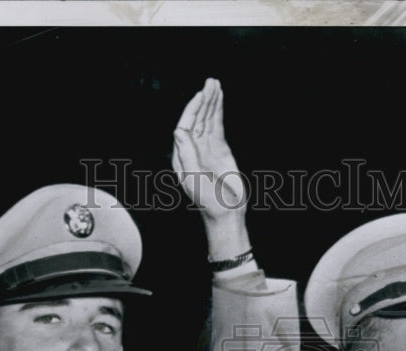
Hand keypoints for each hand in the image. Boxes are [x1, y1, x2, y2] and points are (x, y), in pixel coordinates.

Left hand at [173, 79, 250, 258]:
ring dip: (211, 102)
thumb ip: (187, 154)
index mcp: (182, 156)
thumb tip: (179, 131)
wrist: (226, 213)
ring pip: (208, 120)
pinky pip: (217, 126)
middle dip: (204, 100)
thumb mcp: (194, 178)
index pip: (185, 127)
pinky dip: (218, 112)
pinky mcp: (220, 150)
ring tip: (216, 83)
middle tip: (211, 81)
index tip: (201, 96)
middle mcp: (192, 149)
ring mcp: (207, 148)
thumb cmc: (208, 201)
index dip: (192, 110)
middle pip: (197, 119)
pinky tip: (220, 99)